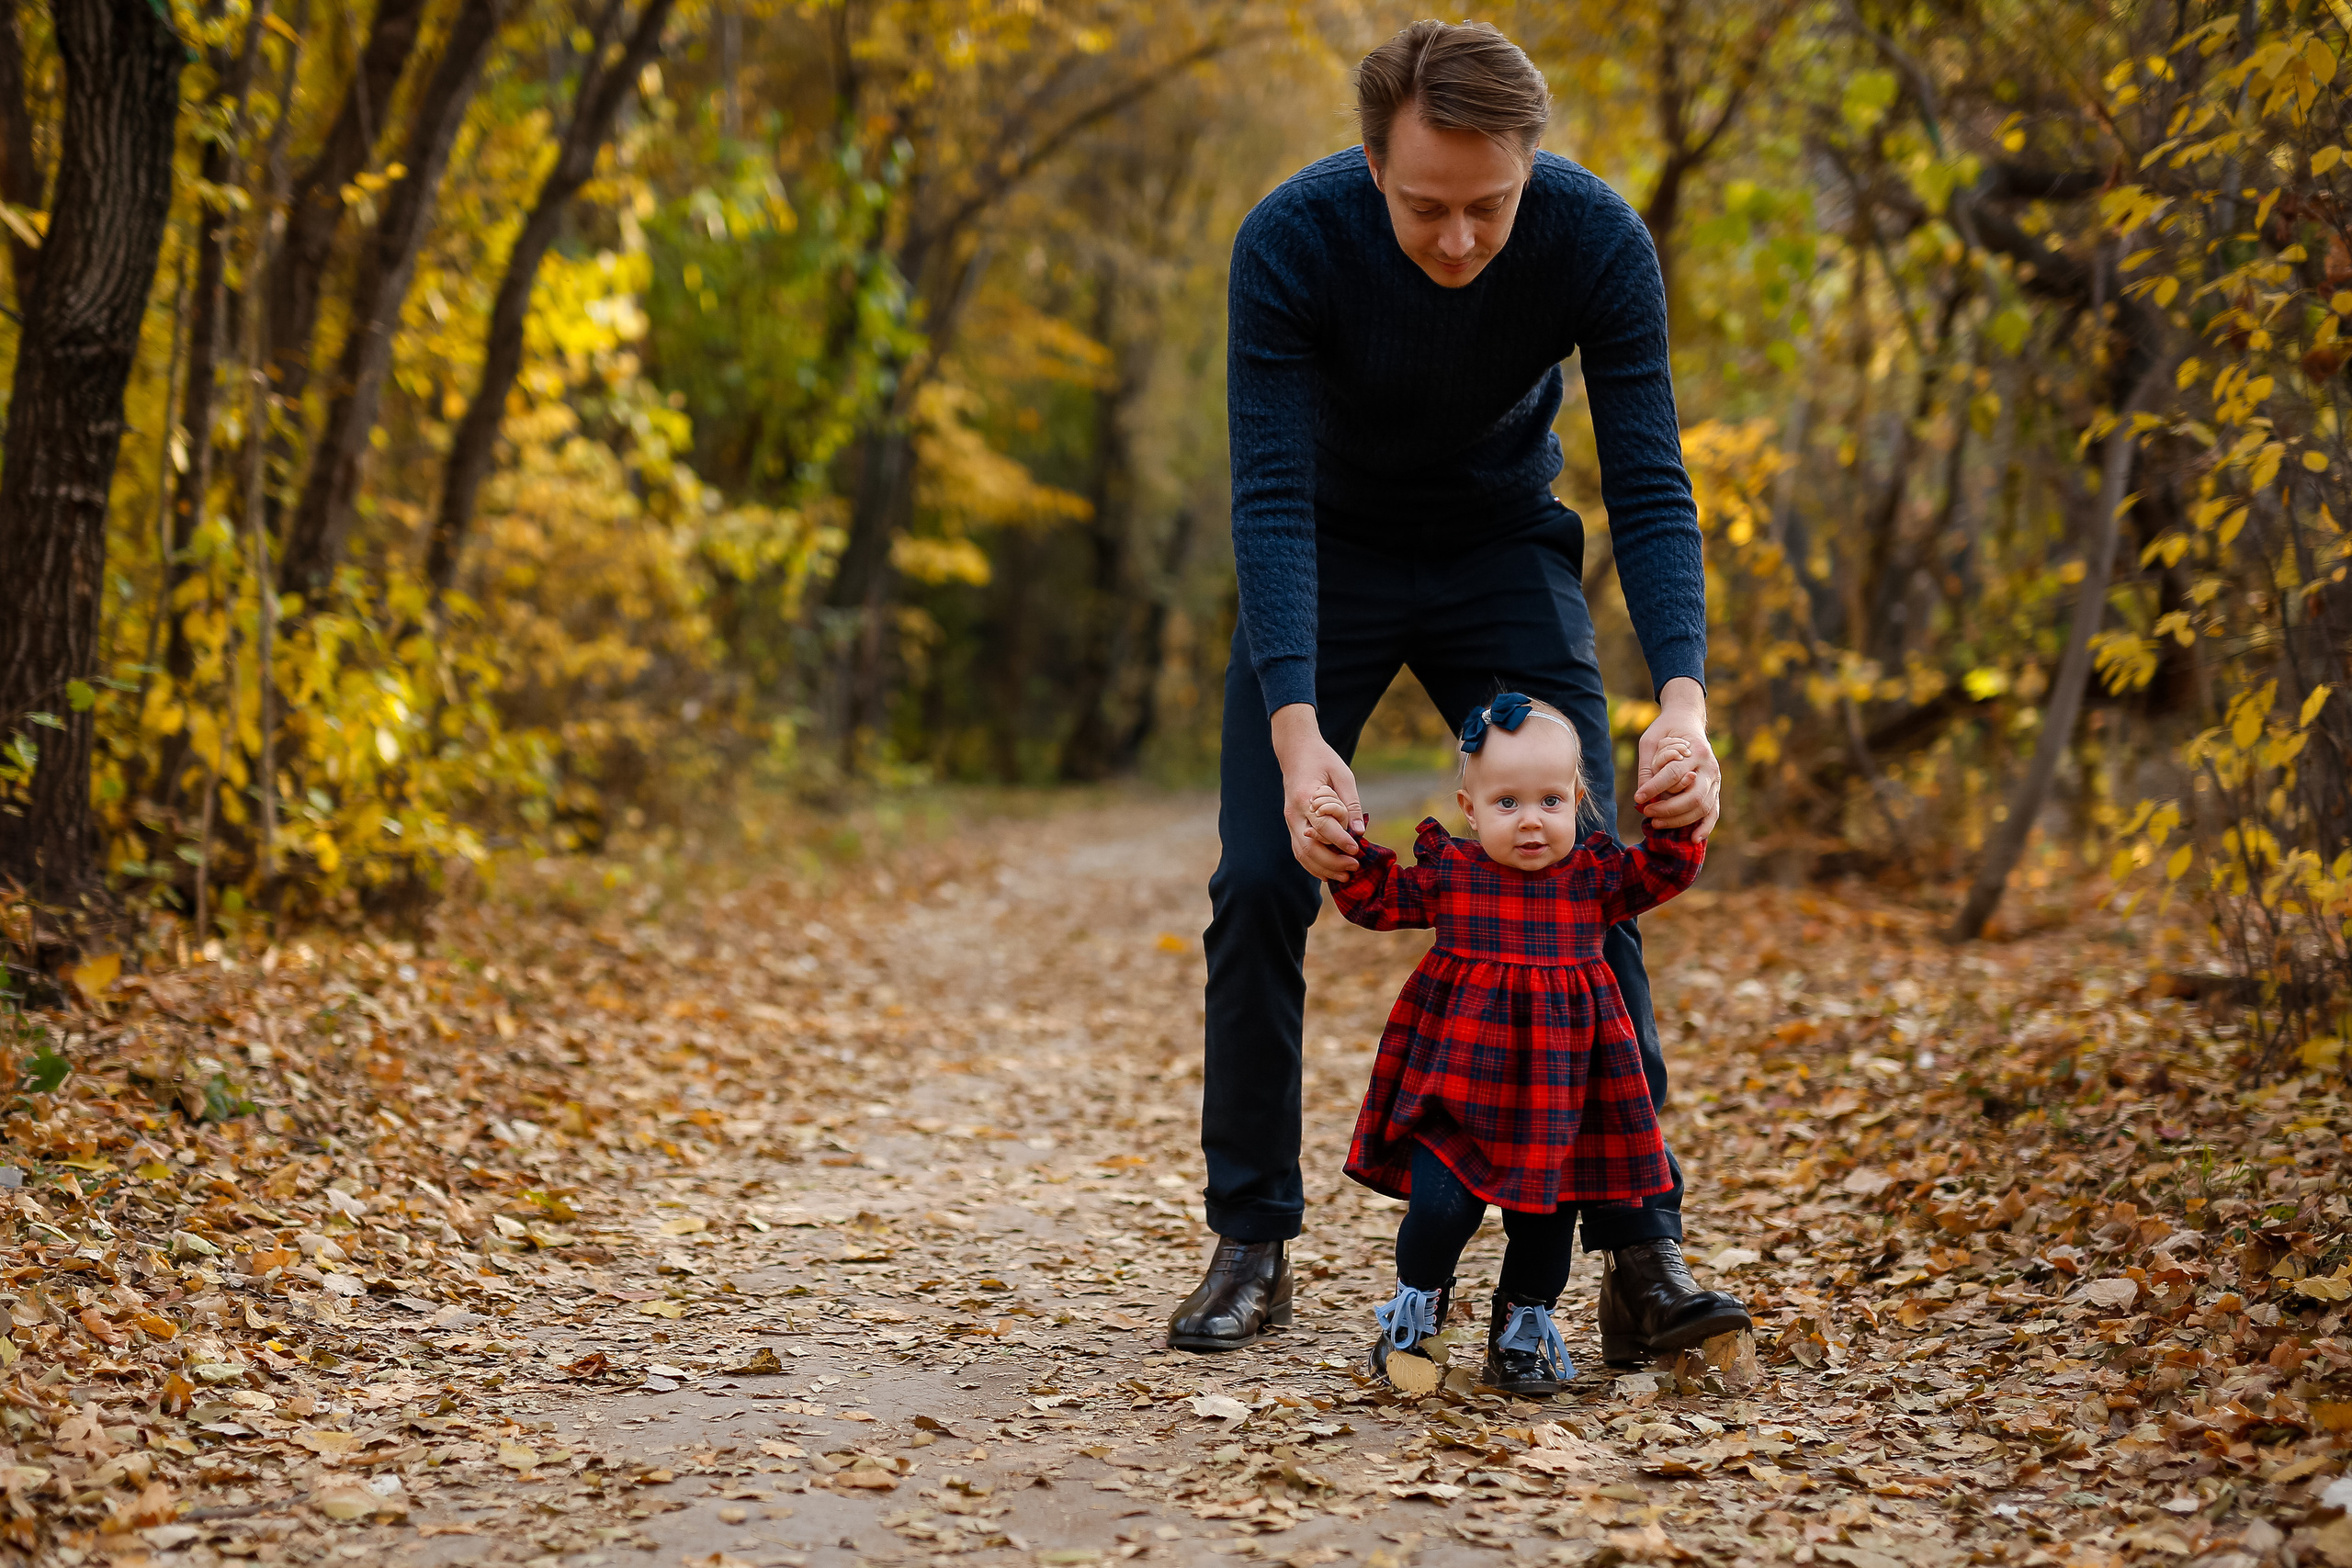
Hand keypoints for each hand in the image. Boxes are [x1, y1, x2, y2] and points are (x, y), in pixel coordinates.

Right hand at [1271, 703, 1363, 880]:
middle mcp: (1293, 812)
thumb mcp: (1343, 775)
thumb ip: (1351, 803)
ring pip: (1302, 853)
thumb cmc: (1322, 760)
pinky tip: (1328, 874)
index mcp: (1306, 797)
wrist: (1296, 752)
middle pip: (1309, 846)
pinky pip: (1299, 851)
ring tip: (1345, 876)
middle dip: (1333, 861)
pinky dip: (1313, 865)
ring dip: (1323, 868)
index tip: (1357, 849)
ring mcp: (1290, 821)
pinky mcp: (1292, 825)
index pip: (1322, 826)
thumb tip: (1360, 831)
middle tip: (1355, 866)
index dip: (1340, 840)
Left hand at [1633, 677, 1721, 839]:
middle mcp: (1709, 766)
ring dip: (1679, 820)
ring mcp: (1715, 779)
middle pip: (1692, 796)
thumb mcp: (1650, 741)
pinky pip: (1714, 812)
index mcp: (1695, 750)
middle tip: (1646, 812)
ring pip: (1702, 807)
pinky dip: (1705, 827)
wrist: (1687, 722)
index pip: (1674, 774)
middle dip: (1668, 809)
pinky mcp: (1715, 789)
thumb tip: (1642, 797)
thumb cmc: (1666, 731)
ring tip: (1655, 823)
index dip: (1655, 789)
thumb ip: (1647, 767)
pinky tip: (1693, 839)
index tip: (1638, 799)